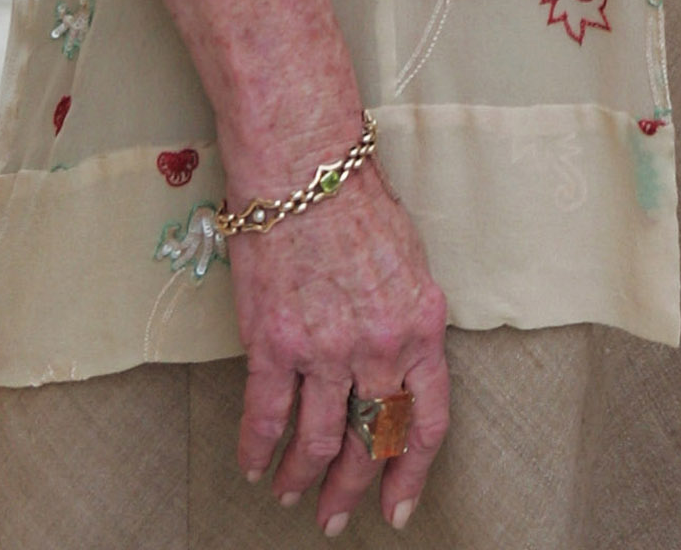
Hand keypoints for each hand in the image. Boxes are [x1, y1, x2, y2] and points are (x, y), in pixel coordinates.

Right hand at [230, 158, 449, 534]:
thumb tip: (398, 366)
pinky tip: (254, 466)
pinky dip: (258, 449)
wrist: (306, 165)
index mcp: (421, 325)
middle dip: (354, 490)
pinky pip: (266, 416)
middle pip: (371, 442)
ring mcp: (325, 350)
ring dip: (303, 479)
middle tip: (338, 516)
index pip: (426, 421)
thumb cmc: (358, 199)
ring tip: (292, 496)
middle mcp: (378, 347)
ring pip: (319, 442)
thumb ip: (406, 320)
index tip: (400, 505)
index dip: (412, 472)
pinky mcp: (274, 343)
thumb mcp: (410, 261)